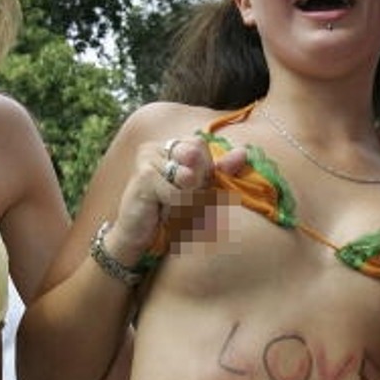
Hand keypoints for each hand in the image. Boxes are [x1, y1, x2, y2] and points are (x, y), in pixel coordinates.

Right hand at [107, 136, 245, 264]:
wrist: (137, 235)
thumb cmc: (168, 211)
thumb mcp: (199, 190)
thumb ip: (220, 170)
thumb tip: (243, 152)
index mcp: (169, 146)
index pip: (200, 145)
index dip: (204, 169)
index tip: (193, 188)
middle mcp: (156, 147)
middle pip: (196, 153)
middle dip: (197, 182)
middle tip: (182, 198)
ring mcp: (147, 159)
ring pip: (189, 176)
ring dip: (188, 198)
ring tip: (173, 206)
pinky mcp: (143, 176)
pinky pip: (177, 192)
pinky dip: (177, 207)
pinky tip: (162, 211)